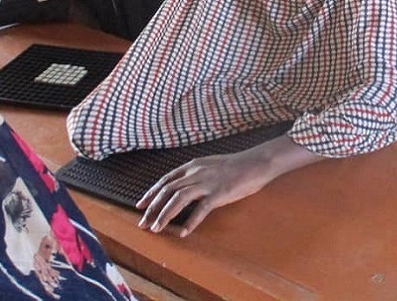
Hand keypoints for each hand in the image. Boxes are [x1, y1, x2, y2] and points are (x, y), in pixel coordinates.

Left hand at [136, 148, 272, 236]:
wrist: (256, 162)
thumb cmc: (235, 165)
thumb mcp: (211, 165)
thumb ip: (196, 174)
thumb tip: (182, 187)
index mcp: (194, 165)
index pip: (166, 179)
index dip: (151, 193)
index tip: (141, 206)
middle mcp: (197, 172)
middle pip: (168, 190)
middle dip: (152, 208)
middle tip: (143, 223)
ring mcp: (208, 182)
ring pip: (179, 198)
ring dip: (165, 215)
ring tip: (157, 229)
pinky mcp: (219, 193)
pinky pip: (201, 209)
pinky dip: (190, 222)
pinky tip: (183, 233)